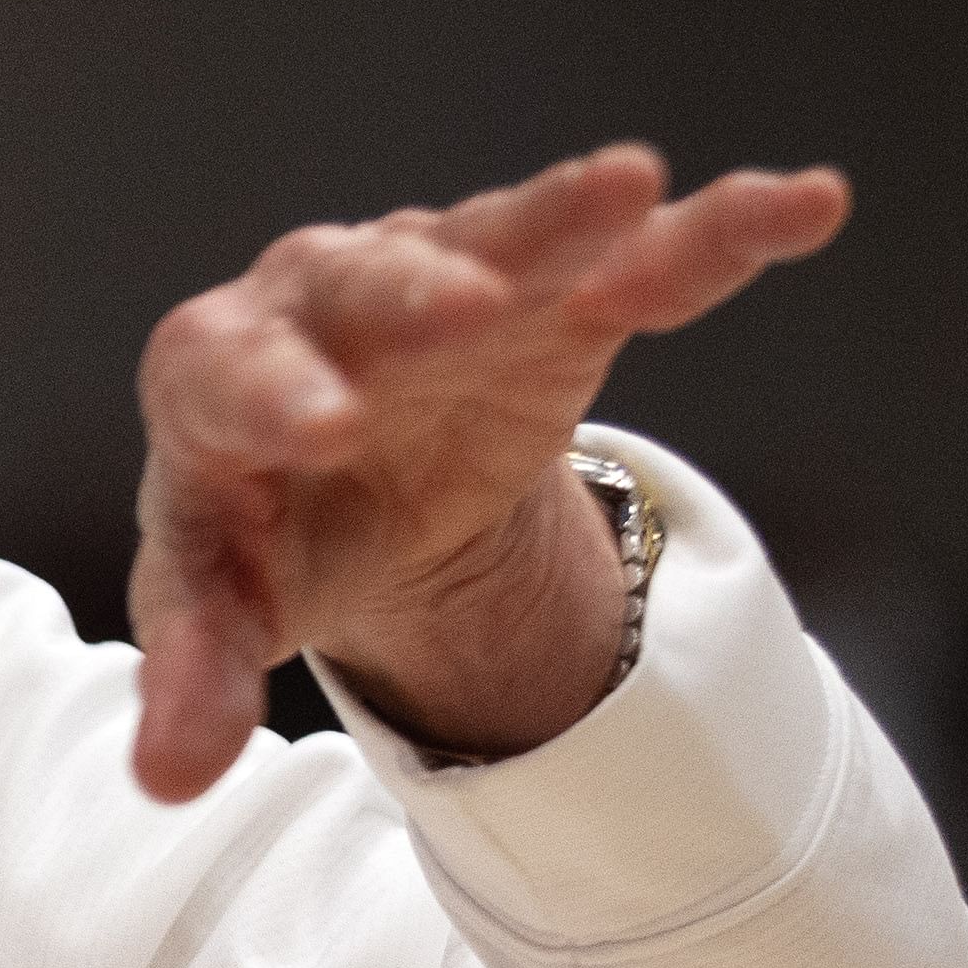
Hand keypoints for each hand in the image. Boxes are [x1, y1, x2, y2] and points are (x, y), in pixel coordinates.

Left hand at [127, 144, 848, 800]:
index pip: (229, 376)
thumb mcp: (224, 605)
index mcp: (218, 376)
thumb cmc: (265, 530)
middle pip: (361, 286)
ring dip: (564, 217)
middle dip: (414, 294)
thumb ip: (196, 674)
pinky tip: (801, 206)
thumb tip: (166, 778)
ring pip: (501, 240)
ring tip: (632, 188)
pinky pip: (634, 260)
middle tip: (465, 305)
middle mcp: (321, 304)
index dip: (271, 395)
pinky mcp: (552, 302)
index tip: (321, 428)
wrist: (345, 473)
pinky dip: (714, 233)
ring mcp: (441, 285)